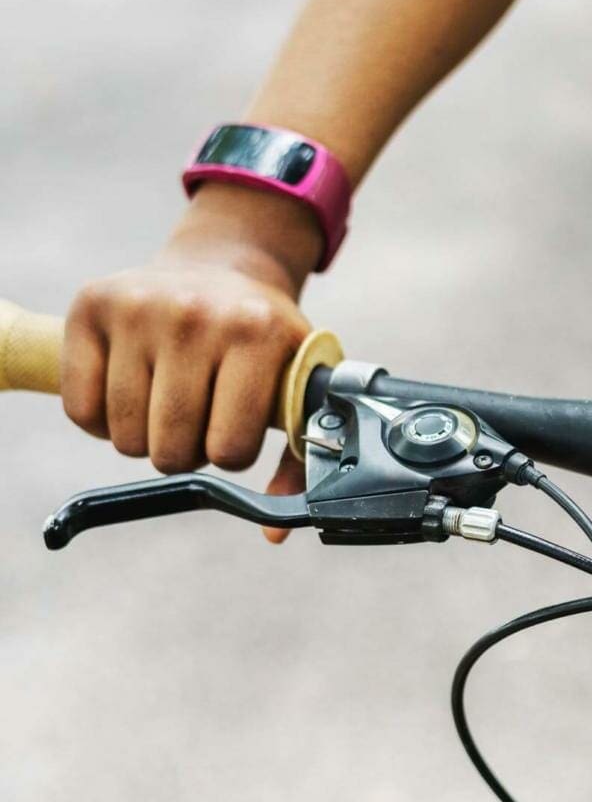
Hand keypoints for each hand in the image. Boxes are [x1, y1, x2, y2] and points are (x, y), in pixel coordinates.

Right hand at [61, 184, 322, 541]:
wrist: (224, 269)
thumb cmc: (265, 342)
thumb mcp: (299, 386)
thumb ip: (299, 460)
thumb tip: (275, 533)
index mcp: (258, 334)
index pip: (230, 449)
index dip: (231, 455)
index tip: (235, 431)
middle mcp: (196, 315)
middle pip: (172, 449)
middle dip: (186, 453)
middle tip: (198, 421)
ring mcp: (139, 307)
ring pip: (126, 436)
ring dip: (146, 439)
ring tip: (168, 405)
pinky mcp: (91, 306)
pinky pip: (81, 412)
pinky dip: (103, 423)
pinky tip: (131, 394)